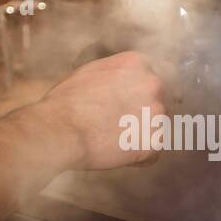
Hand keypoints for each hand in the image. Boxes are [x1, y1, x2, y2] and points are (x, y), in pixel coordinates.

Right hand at [43, 51, 165, 169]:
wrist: (60, 129)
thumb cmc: (66, 101)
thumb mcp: (90, 71)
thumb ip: (116, 71)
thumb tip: (123, 79)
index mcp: (137, 63)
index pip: (159, 73)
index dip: (146, 90)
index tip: (137, 100)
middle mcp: (153, 84)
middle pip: (160, 100)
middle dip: (145, 112)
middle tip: (121, 122)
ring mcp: (156, 114)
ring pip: (158, 126)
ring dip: (141, 133)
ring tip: (113, 138)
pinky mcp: (154, 143)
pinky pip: (152, 153)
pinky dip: (138, 157)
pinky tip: (117, 152)